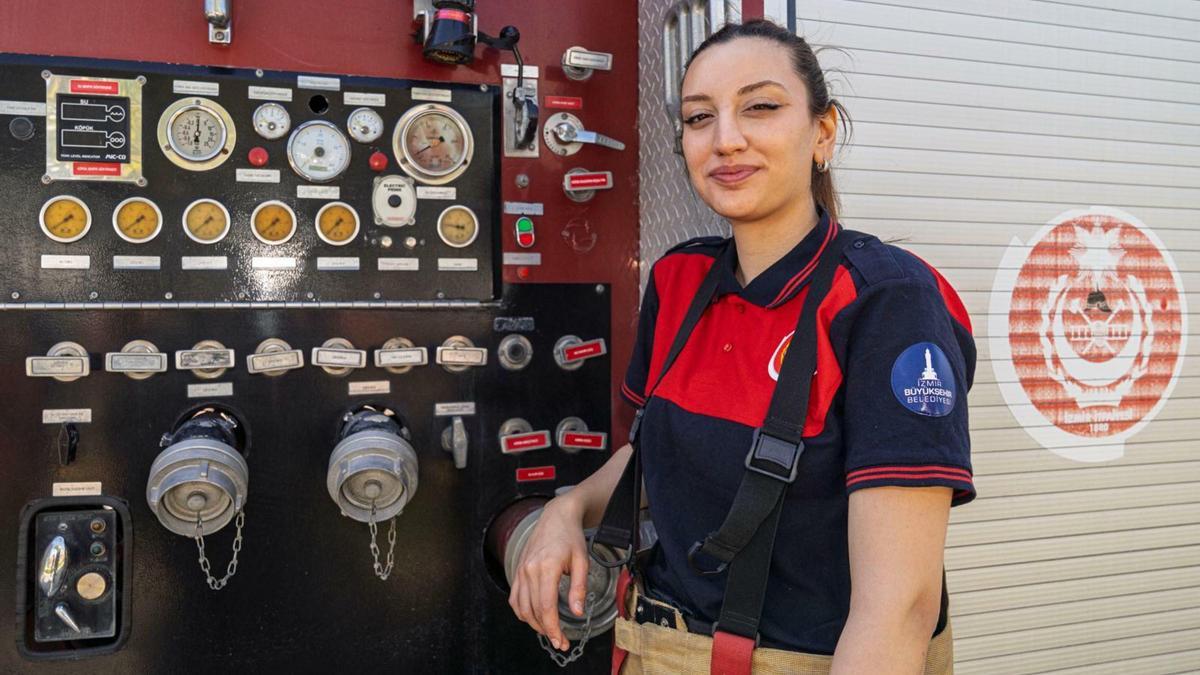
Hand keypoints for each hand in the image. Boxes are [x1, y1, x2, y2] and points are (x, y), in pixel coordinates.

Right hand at [508, 496, 589, 650]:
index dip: (552, 628)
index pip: (545, 607)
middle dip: (546, 631)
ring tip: (549, 631)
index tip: (560, 641)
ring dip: (534, 624)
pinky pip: (515, 598)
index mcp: (546, 567)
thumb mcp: (582, 561)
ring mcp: (521, 570)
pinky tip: (534, 617)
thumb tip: (577, 612)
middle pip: (533, 611)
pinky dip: (522, 612)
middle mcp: (529, 570)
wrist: (556, 517)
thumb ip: (579, 588)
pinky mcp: (518, 571)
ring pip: (521, 607)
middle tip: (560, 641)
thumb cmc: (571, 537)